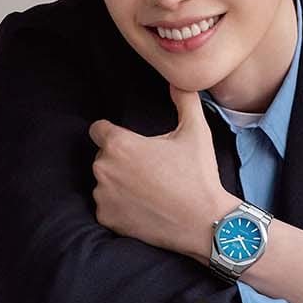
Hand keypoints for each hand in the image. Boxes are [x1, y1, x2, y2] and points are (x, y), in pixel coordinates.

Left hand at [88, 83, 239, 259]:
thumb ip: (184, 100)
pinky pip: (107, 206)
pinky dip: (120, 206)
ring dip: (119, 183)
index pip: (98, 129)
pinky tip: (144, 206)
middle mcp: (104, 169)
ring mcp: (103, 196)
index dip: (113, 133)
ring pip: (105, 182)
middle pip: (103, 156)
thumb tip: (179, 80)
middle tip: (150, 168)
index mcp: (119, 145)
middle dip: (121, 159)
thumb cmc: (197, 176)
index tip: (131, 143)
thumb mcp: (196, 131)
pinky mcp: (107, 218)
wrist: (204, 222)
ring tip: (149, 189)